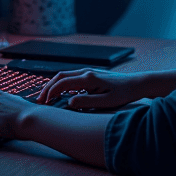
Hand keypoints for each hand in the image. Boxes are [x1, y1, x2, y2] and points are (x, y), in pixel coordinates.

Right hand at [35, 68, 152, 109]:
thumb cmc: (123, 94)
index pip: (62, 83)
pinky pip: (71, 78)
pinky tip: (59, 94)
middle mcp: (86, 72)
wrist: (136, 84)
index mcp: (88, 78)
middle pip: (60, 76)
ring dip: (53, 86)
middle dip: (47, 88)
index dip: (50, 92)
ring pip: (64, 76)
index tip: (44, 103)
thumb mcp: (107, 102)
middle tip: (40, 101)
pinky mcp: (91, 75)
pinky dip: (61, 84)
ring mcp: (88, 72)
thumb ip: (88, 102)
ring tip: (46, 98)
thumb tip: (70, 103)